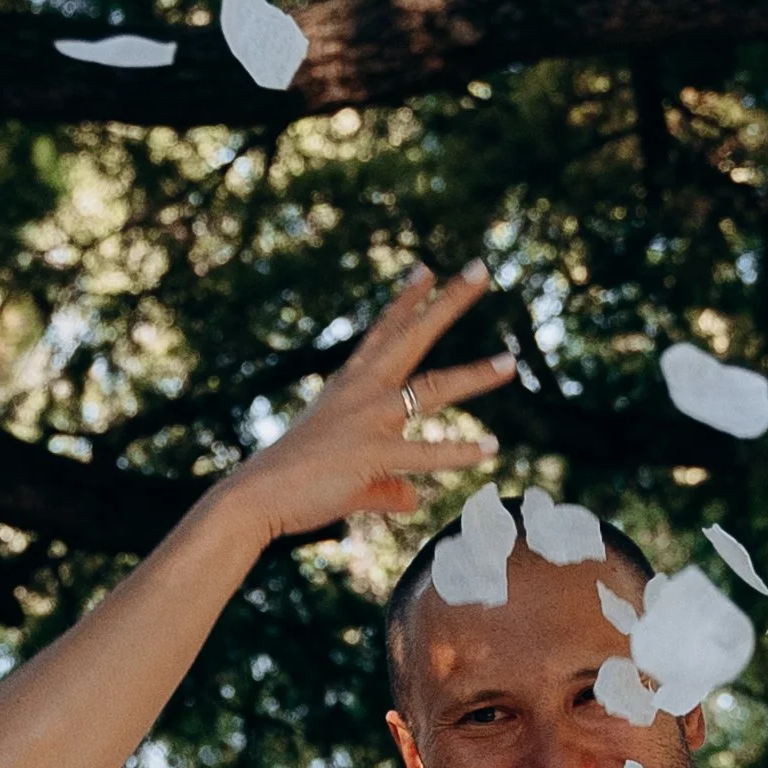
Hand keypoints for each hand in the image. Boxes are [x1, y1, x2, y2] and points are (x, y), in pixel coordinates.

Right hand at [203, 267, 511, 549]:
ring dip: (474, 375)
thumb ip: (388, 484)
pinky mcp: (372, 455)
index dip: (406, 302)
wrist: (257, 496)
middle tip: (479, 269)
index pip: (383, 334)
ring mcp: (368, 420)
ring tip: (510, 362)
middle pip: (413, 337)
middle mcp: (362, 393)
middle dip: (449, 303)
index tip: (426, 270)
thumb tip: (413, 498)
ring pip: (433, 389)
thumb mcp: (350, 474)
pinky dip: (459, 452)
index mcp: (350, 387)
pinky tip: (492, 448)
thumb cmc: (296, 483)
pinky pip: (425, 453)